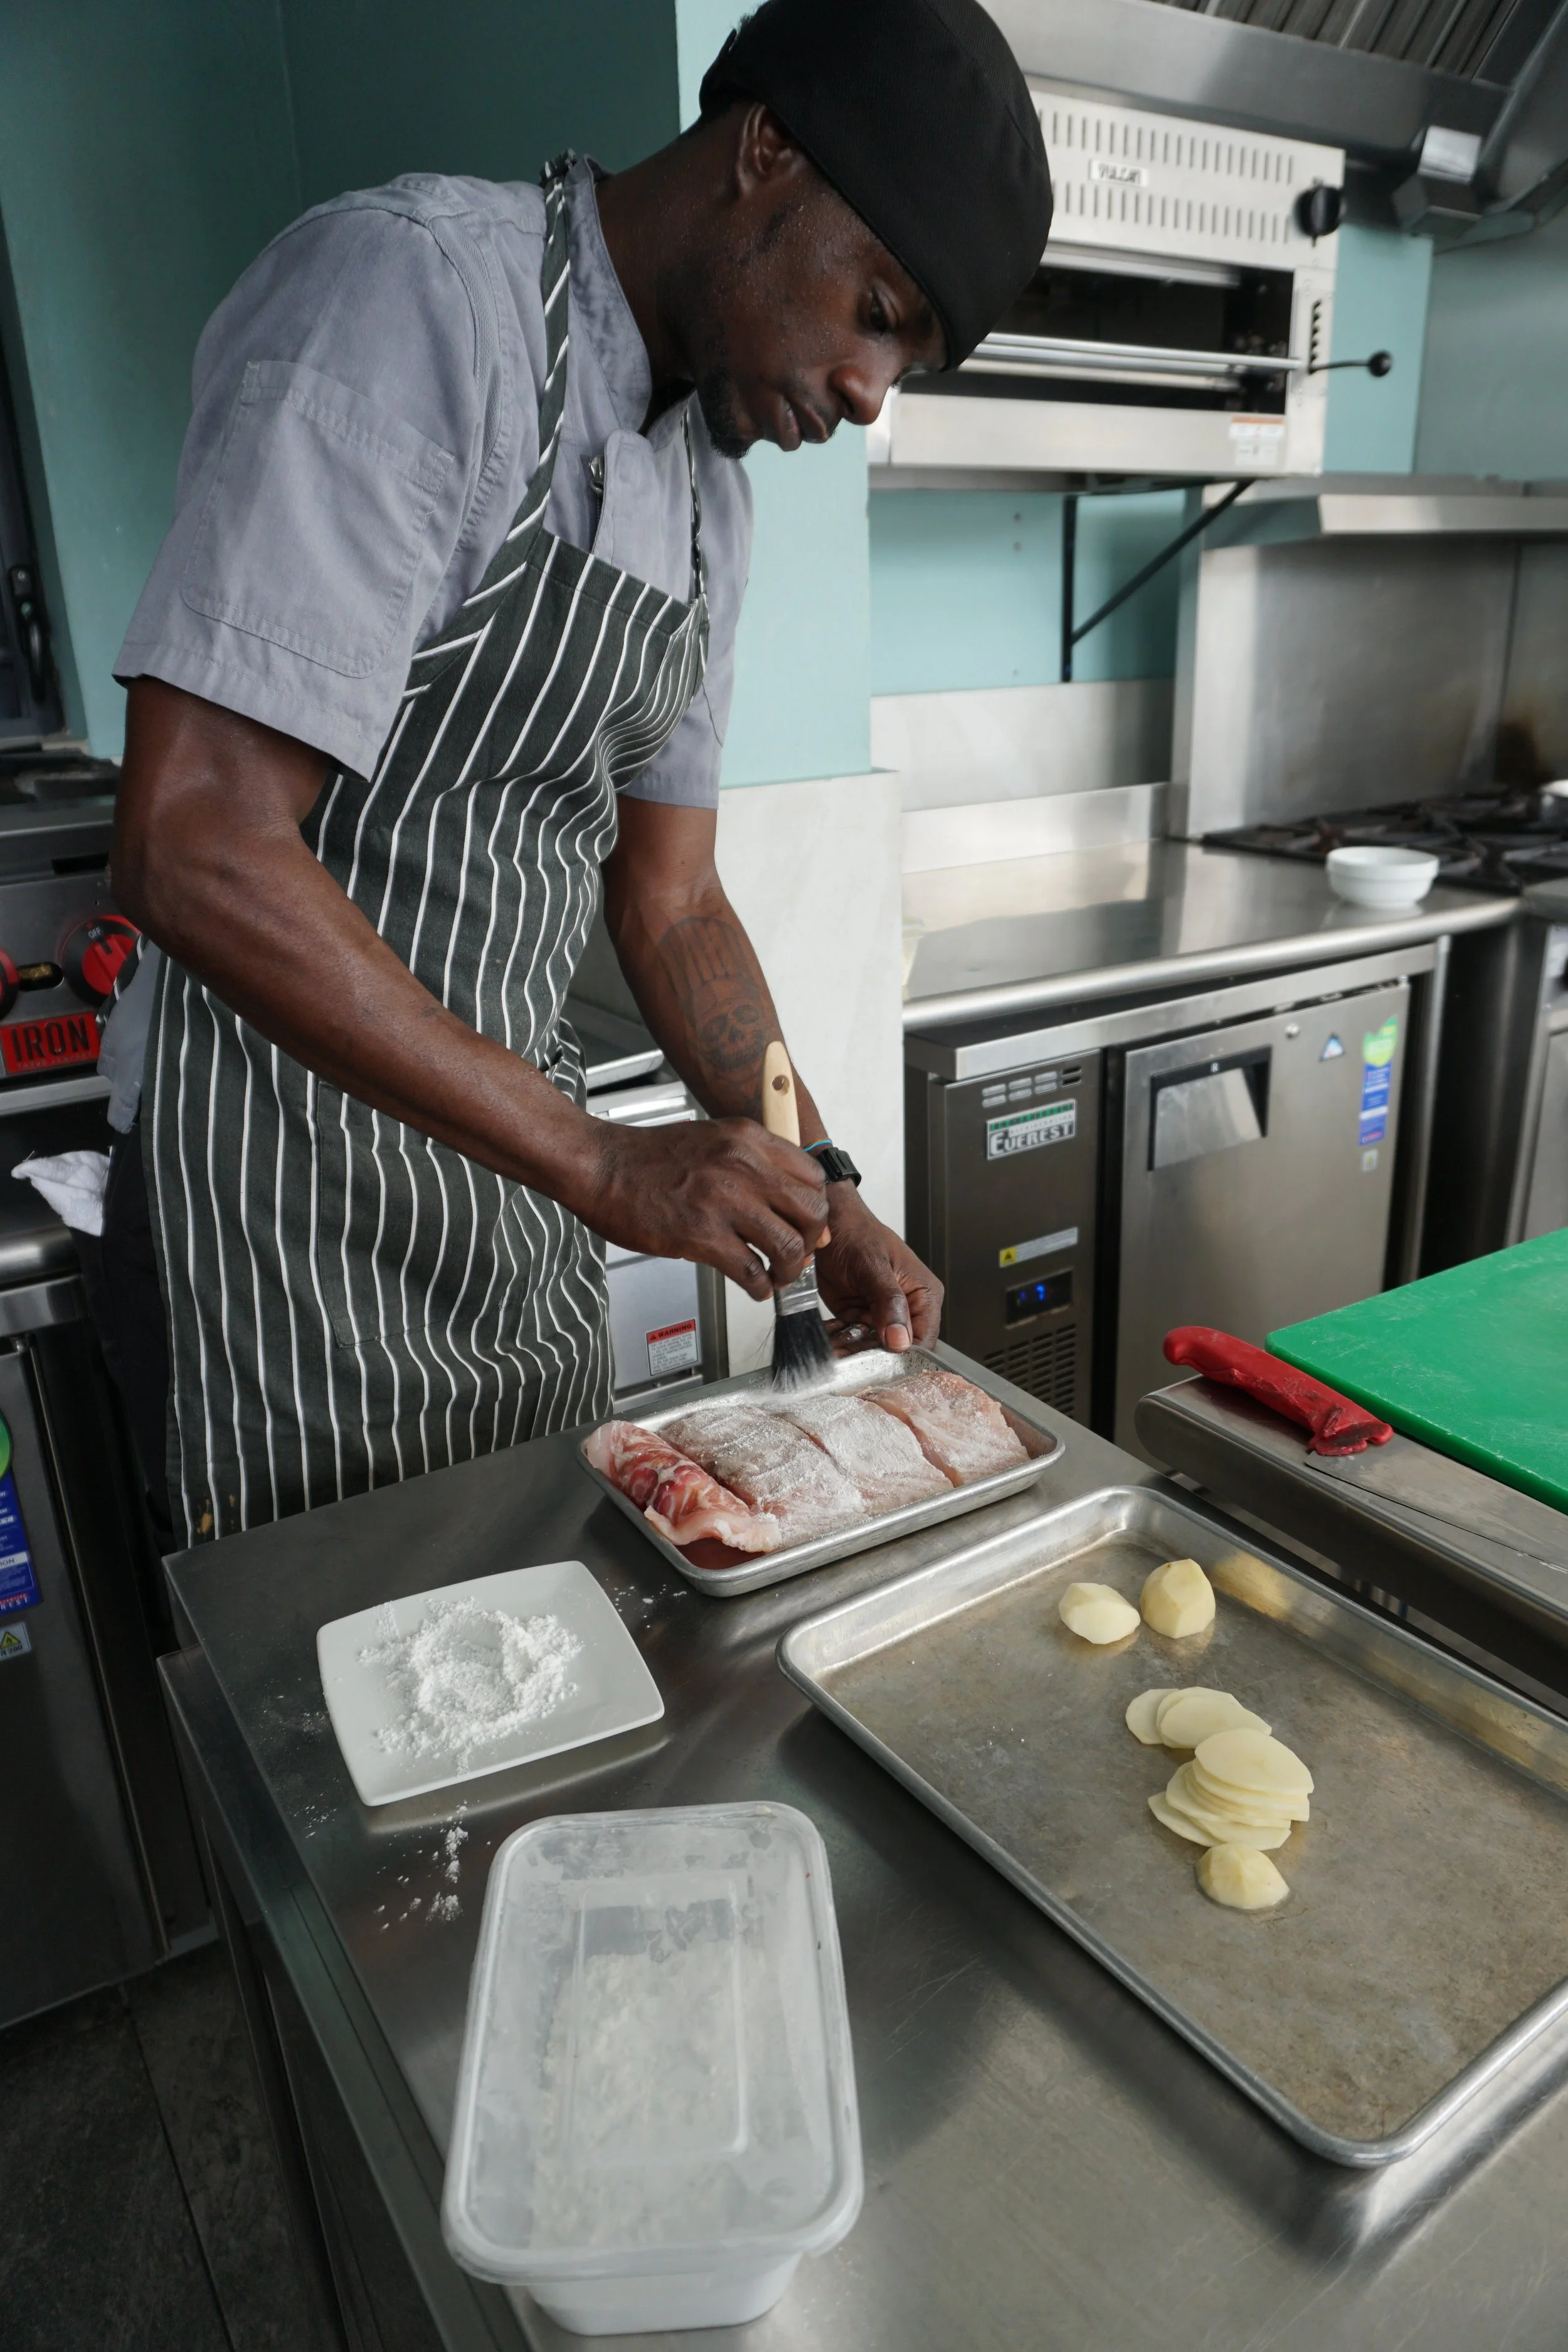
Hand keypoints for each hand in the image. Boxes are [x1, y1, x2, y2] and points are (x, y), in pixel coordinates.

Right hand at [584, 1117, 828, 1301]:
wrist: (601, 1166)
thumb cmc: (650, 1159)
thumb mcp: (713, 1142)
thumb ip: (753, 1168)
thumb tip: (790, 1208)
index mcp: (748, 1139)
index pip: (813, 1176)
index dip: (815, 1209)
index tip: (807, 1227)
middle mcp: (743, 1165)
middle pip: (811, 1212)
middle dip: (809, 1242)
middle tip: (796, 1256)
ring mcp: (723, 1200)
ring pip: (788, 1245)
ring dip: (789, 1271)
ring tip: (775, 1277)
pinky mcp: (701, 1234)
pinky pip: (751, 1271)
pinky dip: (760, 1287)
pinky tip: (753, 1287)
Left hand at [815, 1185, 942, 1353]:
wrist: (828, 1226)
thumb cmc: (856, 1234)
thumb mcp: (873, 1266)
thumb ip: (889, 1303)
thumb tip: (901, 1340)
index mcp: (924, 1294)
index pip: (925, 1339)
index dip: (905, 1354)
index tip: (882, 1358)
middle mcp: (907, 1308)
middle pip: (899, 1349)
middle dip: (875, 1354)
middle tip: (852, 1349)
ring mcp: (883, 1315)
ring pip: (875, 1349)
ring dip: (854, 1350)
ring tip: (838, 1343)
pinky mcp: (862, 1318)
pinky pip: (855, 1341)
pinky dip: (842, 1342)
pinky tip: (832, 1336)